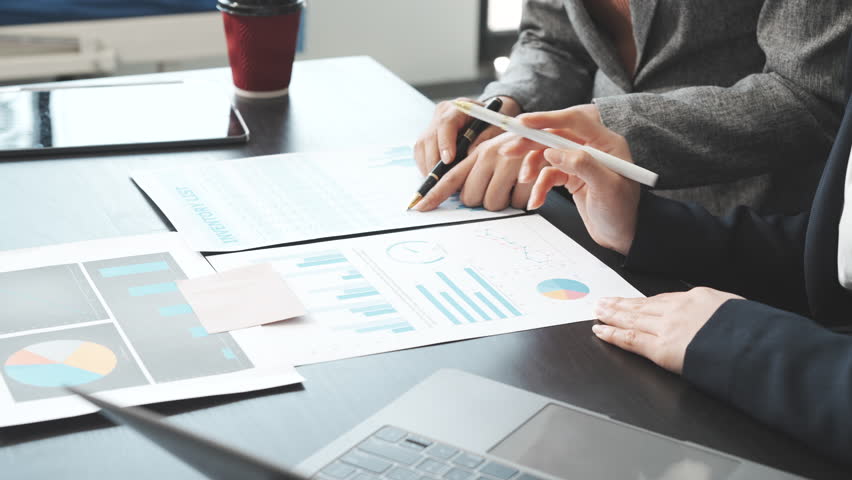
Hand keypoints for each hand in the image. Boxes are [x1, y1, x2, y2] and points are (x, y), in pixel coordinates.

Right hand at [414, 96, 520, 175]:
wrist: (490, 117)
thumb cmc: (495, 123)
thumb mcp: (497, 128)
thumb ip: (486, 137)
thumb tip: (469, 154)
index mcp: (459, 108)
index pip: (446, 123)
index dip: (445, 143)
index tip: (448, 161)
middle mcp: (442, 114)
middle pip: (429, 137)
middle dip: (434, 162)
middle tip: (443, 181)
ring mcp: (433, 124)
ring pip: (421, 147)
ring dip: (428, 167)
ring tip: (440, 184)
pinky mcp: (428, 137)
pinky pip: (420, 154)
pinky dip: (426, 167)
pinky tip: (437, 179)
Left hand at [415, 130, 539, 211]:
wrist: (555, 135)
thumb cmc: (521, 151)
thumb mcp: (495, 154)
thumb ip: (475, 172)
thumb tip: (456, 196)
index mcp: (478, 152)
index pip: (450, 177)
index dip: (433, 195)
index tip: (418, 207)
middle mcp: (491, 155)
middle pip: (470, 198)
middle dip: (481, 199)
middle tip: (496, 187)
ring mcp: (510, 165)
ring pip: (493, 205)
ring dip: (503, 201)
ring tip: (513, 185)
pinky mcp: (530, 175)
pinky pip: (518, 205)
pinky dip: (524, 201)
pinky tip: (528, 188)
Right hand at [517, 105, 638, 253]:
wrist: (620, 236)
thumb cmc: (621, 213)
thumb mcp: (607, 188)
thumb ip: (582, 165)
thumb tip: (554, 151)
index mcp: (606, 142)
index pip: (574, 121)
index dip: (548, 119)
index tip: (524, 122)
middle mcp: (592, 147)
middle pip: (555, 135)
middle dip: (530, 142)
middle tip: (508, 150)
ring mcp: (580, 161)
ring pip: (547, 154)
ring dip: (532, 167)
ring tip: (525, 181)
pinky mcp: (570, 176)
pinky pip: (547, 174)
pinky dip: (539, 187)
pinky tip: (536, 201)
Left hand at [592, 288, 742, 372]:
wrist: (756, 347)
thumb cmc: (753, 333)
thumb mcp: (737, 310)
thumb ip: (718, 311)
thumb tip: (716, 317)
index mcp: (698, 297)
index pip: (662, 299)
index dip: (642, 301)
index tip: (631, 301)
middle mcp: (678, 309)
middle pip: (642, 305)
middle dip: (620, 304)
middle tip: (604, 301)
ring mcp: (668, 328)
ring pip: (631, 319)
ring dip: (611, 315)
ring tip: (598, 311)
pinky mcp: (661, 349)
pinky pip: (630, 339)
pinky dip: (612, 334)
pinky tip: (600, 330)